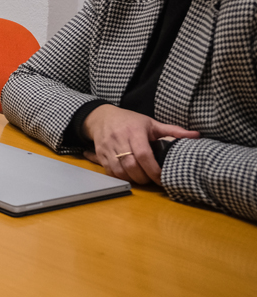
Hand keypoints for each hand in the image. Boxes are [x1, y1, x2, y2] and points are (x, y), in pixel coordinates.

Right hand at [81, 104, 199, 184]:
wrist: (101, 117)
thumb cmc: (130, 121)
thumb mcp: (151, 123)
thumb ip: (173, 131)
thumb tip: (196, 135)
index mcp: (134, 131)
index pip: (143, 154)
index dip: (153, 170)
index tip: (162, 178)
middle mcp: (119, 139)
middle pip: (131, 166)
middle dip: (143, 177)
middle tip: (152, 179)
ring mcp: (107, 147)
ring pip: (119, 171)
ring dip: (131, 179)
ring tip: (141, 178)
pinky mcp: (100, 154)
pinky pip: (110, 171)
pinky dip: (120, 177)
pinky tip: (128, 175)